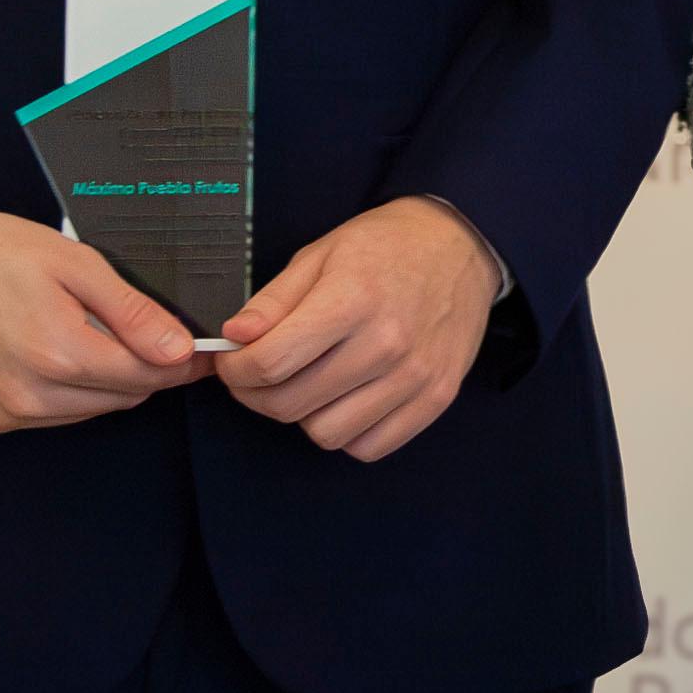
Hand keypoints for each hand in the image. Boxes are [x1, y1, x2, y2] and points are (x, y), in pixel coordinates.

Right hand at [0, 203, 204, 433]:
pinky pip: (57, 415)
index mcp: (58, 353)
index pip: (147, 375)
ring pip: (93, 409)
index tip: (201, 349)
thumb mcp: (73, 263)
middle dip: (147, 368)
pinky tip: (60, 352)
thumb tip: (177, 350)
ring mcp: (8, 411)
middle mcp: (32, 394)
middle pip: (124, 396)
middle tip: (152, 333)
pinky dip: (73, 391)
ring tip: (95, 333)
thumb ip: (130, 311)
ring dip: (109, 381)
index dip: (181, 362)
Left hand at [213, 197, 503, 462]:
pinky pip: (370, 446)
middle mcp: (386, 343)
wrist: (459, 246)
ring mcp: (416, 376)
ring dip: (304, 415)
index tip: (233, 363)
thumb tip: (234, 339)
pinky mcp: (437, 397)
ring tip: (308, 384)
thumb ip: (272, 301)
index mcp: (352, 300)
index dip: (235, 371)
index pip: (270, 363)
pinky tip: (345, 399)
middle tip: (258, 377)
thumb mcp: (319, 255)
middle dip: (257, 396)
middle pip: (290, 405)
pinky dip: (347, 431)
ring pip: (326, 434)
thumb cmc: (384, 247)